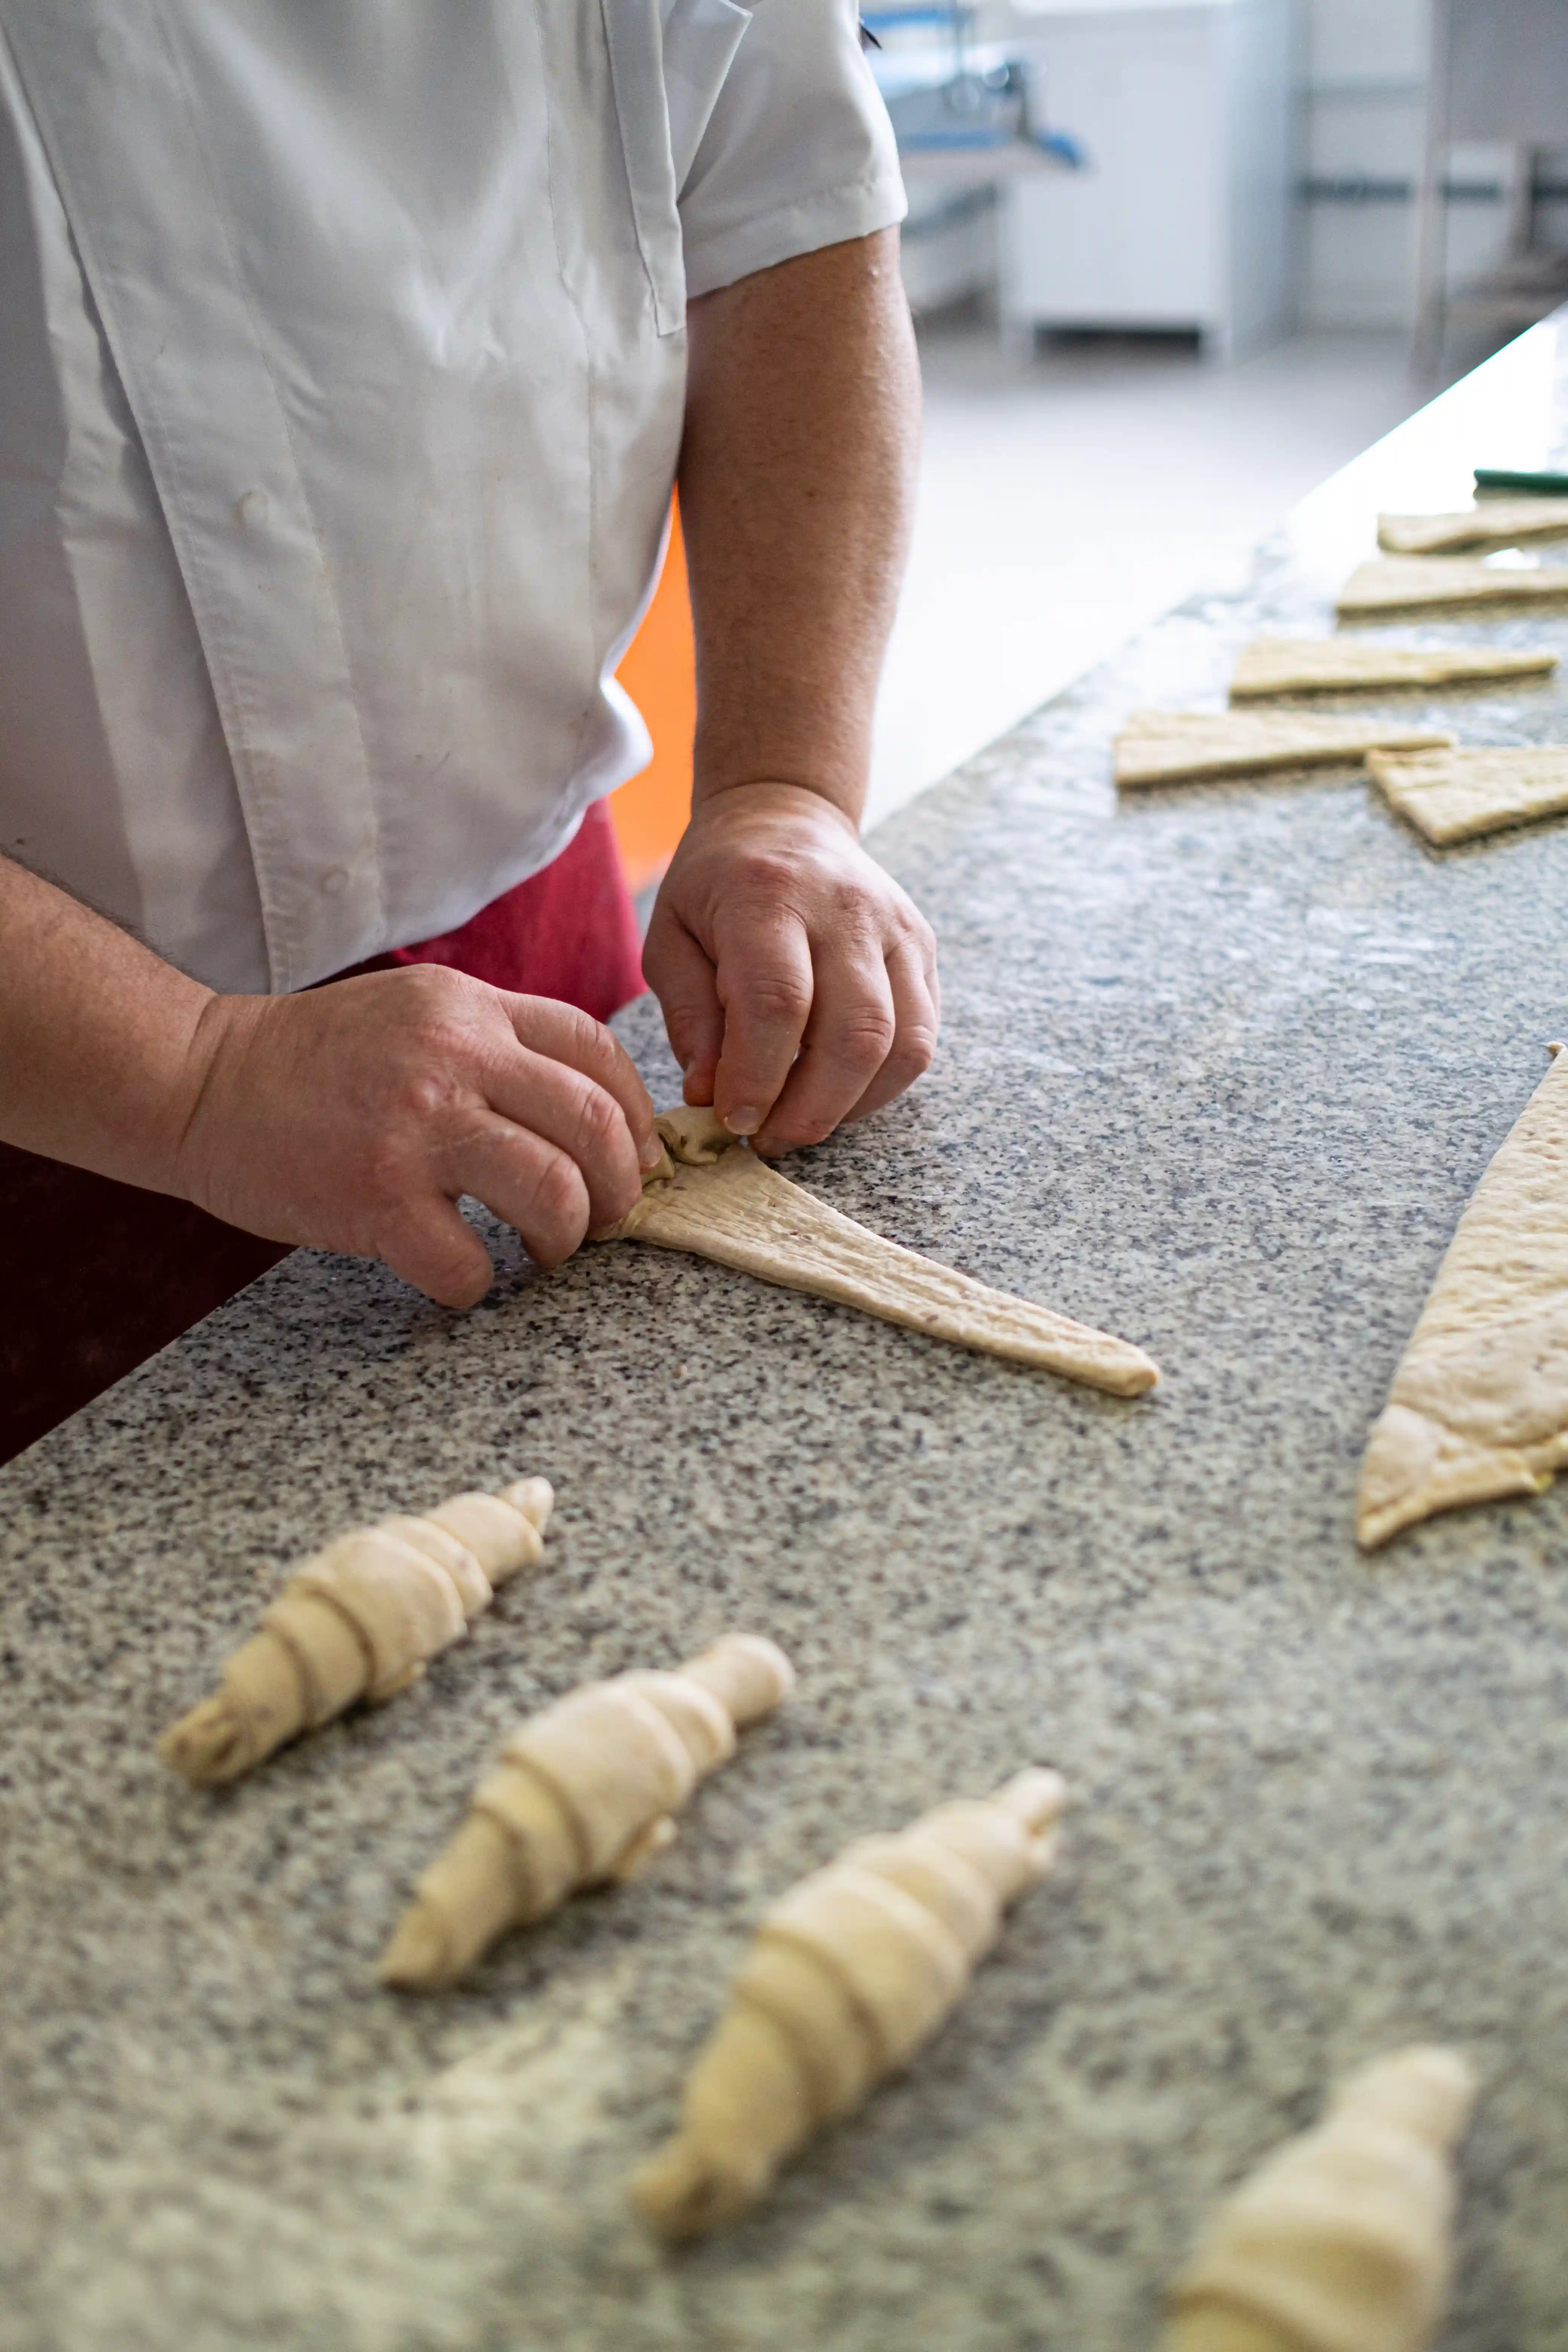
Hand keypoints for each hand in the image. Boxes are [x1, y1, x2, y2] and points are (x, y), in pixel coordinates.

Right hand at [172, 967, 661, 1307]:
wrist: (199, 1081)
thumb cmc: (315, 1061)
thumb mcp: (418, 1015)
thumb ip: (499, 1047)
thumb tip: (594, 1114)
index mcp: (470, 1010)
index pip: (598, 1053)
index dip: (638, 1116)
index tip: (638, 1161)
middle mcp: (452, 1058)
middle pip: (594, 1125)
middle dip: (619, 1189)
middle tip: (601, 1220)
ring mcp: (414, 1128)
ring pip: (552, 1193)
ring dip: (563, 1239)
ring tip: (543, 1251)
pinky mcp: (375, 1199)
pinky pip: (467, 1265)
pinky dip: (474, 1283)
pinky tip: (455, 1271)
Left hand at [643, 783, 938, 1154]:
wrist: (785, 818)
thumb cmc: (716, 887)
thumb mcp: (670, 939)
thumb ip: (688, 1017)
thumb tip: (708, 1095)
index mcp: (769, 897)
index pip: (778, 1002)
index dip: (758, 1077)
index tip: (734, 1119)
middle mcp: (844, 909)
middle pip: (854, 1033)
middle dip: (811, 1108)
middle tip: (768, 1137)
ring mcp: (895, 929)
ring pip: (902, 1044)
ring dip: (851, 1105)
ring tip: (801, 1120)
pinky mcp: (922, 948)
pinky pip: (921, 1037)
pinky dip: (882, 1084)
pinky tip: (838, 1093)